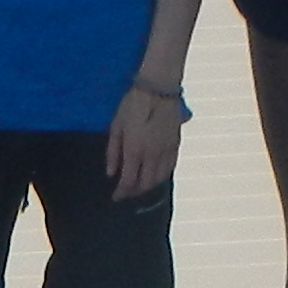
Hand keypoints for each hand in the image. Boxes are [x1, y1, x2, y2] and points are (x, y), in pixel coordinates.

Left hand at [105, 77, 185, 201]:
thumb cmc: (132, 105)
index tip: (115, 198)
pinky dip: (161, 176)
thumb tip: (111, 174)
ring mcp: (166, 151)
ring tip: (139, 186)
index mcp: (134, 151)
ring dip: (148, 186)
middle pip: (145, 184)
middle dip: (134, 192)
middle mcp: (152, 155)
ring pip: (159, 178)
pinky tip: (155, 175)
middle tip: (126, 193)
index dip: (121, 193)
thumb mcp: (116, 126)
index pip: (129, 181)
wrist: (158, 89)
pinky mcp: (176, 145)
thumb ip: (113, 152)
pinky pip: (170, 168)